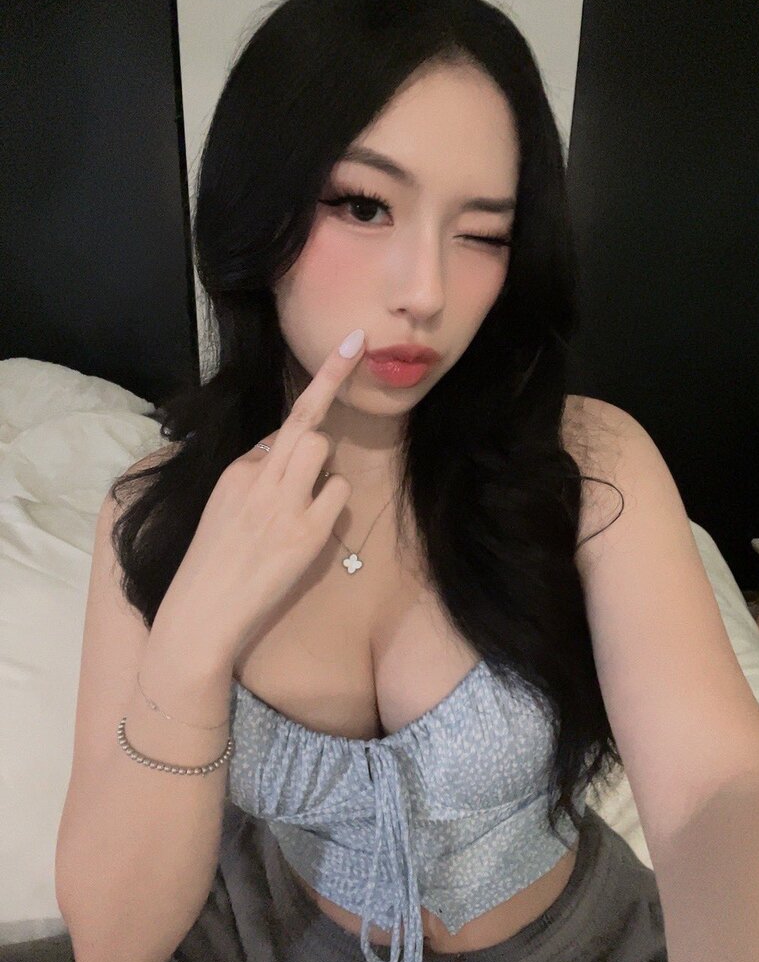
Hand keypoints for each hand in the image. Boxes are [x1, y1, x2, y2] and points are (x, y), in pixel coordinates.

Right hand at [154, 329, 366, 662]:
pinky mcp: (305, 533)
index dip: (317, 388)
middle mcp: (257, 478)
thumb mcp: (220, 509)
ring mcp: (283, 504)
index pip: (280, 426)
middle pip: (305, 421)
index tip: (346, 347)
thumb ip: (251, 478)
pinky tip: (313, 528)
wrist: (200, 616)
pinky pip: (337, 494)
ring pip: (320, 449)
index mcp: (235, 472)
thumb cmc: (210, 567)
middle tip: (355, 345)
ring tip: (305, 503)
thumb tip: (281, 451)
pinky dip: (333, 504)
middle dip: (333, 379)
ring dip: (324, 469)